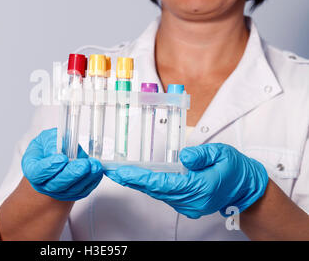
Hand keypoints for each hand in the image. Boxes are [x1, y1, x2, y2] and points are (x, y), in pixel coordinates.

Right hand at [22, 128, 103, 200]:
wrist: (55, 162)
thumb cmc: (48, 149)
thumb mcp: (45, 139)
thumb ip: (51, 141)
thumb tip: (61, 146)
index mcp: (33, 170)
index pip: (39, 172)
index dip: (50, 166)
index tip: (62, 158)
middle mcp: (44, 185)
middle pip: (57, 184)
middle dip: (72, 174)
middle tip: (83, 164)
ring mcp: (59, 192)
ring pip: (72, 189)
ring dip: (85, 178)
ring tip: (94, 165)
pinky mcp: (74, 194)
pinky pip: (83, 190)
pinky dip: (92, 181)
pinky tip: (97, 171)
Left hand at [105, 143, 268, 218]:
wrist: (246, 189)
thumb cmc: (235, 169)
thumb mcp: (223, 154)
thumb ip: (202, 154)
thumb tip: (183, 157)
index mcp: (200, 188)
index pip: (163, 184)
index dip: (141, 177)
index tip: (123, 172)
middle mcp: (191, 201)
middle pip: (156, 190)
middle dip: (133, 180)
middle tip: (113, 172)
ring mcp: (188, 205)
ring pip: (158, 193)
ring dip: (139, 183)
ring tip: (120, 173)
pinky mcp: (187, 203)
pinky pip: (164, 194)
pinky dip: (149, 186)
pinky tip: (138, 178)